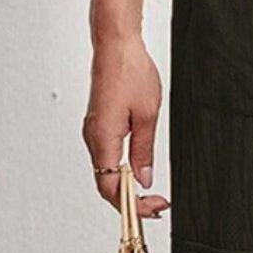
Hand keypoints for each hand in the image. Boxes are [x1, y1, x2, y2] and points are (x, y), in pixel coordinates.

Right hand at [82, 33, 169, 215]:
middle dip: (132, 201)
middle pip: (106, 185)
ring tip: (151, 195)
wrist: (115, 44)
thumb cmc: (130, 71)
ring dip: (126, 188)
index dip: (132, 205)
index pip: (110, 188)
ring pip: (105, 173)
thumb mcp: (148, 115)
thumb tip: (144, 179)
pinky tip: (136, 174)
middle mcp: (93, 138)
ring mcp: (93, 132)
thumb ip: (144, 151)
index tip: (155, 207)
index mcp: (104, 138)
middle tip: (158, 205)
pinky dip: (120, 172)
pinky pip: (105, 158)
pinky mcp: (98, 126)